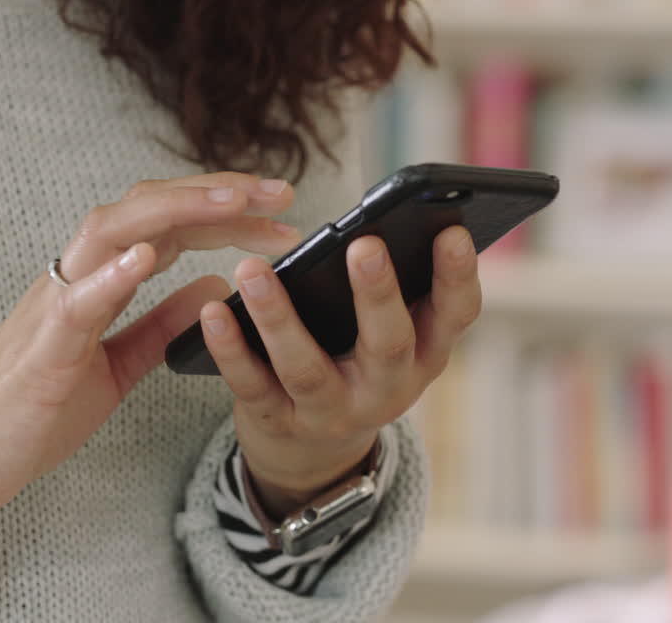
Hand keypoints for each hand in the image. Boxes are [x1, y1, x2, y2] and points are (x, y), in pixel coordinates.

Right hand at [0, 173, 301, 529]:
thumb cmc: (35, 405)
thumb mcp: (119, 363)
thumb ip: (162, 324)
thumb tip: (213, 289)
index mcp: (102, 279)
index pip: (173, 226)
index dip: (228, 212)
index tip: (282, 212)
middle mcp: (79, 274)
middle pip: (151, 208)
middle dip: (217, 194)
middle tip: (280, 192)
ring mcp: (56, 302)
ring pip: (112, 230)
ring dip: (175, 210)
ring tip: (231, 202)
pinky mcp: (41, 345)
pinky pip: (75, 300)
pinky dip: (111, 274)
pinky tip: (147, 257)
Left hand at [199, 226, 481, 518]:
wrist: (312, 451)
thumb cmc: (356, 361)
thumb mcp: (391, 336)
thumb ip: (395, 290)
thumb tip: (386, 220)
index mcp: (424, 355)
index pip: (456, 315)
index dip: (457, 276)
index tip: (452, 231)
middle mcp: (386, 390)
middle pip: (388, 344)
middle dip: (377, 294)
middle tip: (364, 244)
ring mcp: (331, 411)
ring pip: (306, 367)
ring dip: (278, 316)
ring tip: (252, 269)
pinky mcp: (279, 421)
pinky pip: (252, 385)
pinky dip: (230, 349)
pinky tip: (214, 312)